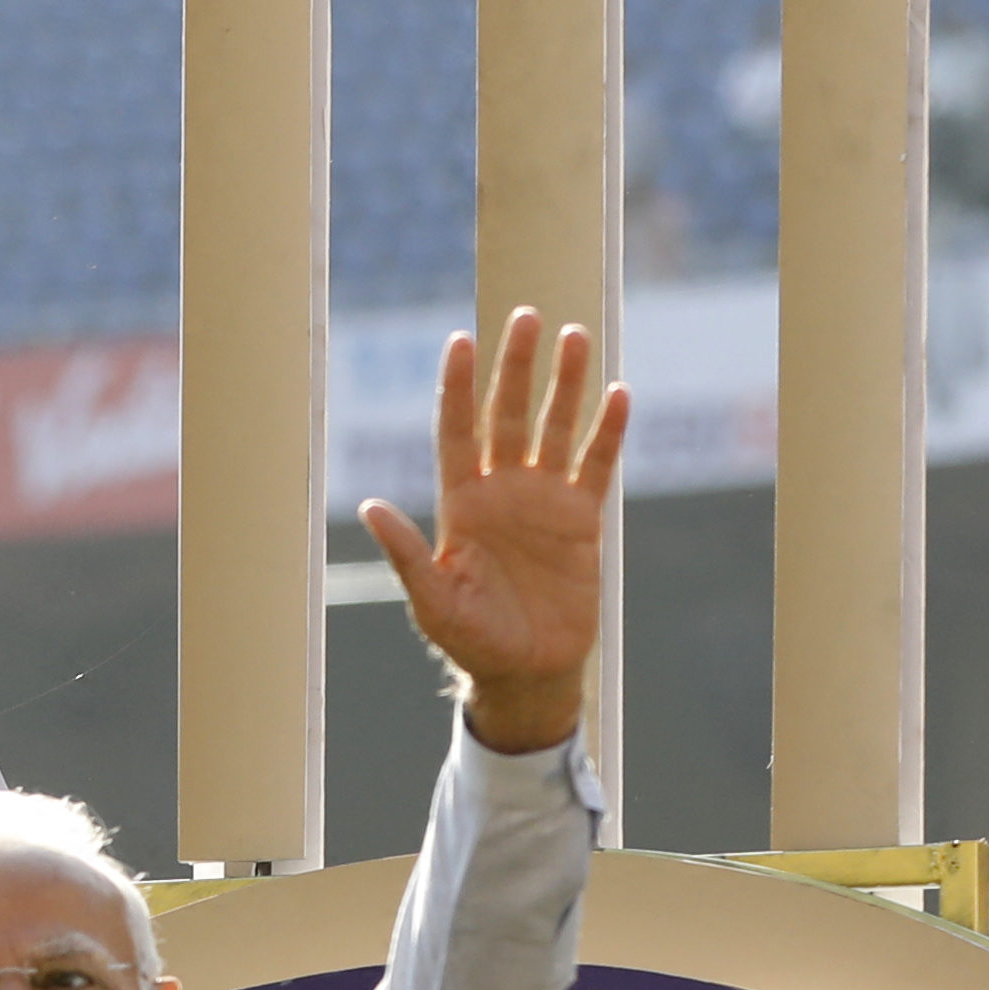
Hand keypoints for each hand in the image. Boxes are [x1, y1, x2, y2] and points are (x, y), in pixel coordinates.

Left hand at [357, 306, 630, 756]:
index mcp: (460, 503)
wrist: (527, 672)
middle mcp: (501, 489)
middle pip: (507, 415)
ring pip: (554, 428)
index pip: (455, 430)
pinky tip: (619, 394)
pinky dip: (607, 432)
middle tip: (527, 316)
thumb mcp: (434, 601)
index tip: (460, 340)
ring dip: (564, 385)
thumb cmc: (472, 641)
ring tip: (574, 336)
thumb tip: (369, 507)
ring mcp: (543, 500)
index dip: (457, 387)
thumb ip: (408, 553)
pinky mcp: (581, 520)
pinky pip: (595, 465)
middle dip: (516, 367)